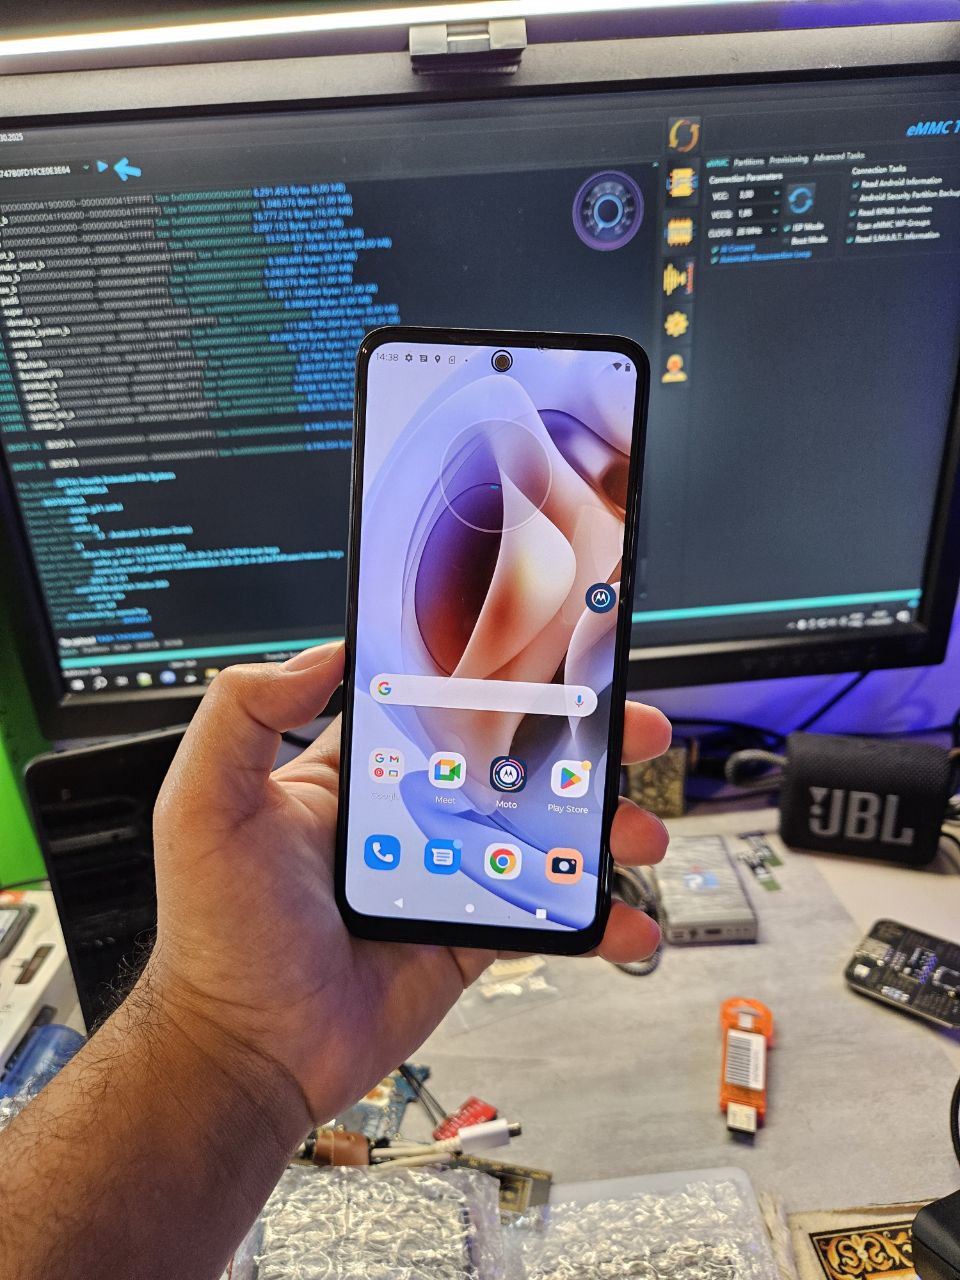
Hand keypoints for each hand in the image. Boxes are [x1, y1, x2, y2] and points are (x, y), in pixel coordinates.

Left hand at [147, 643, 670, 1139]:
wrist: (248, 1053)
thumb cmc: (217, 933)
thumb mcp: (206, 804)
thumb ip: (245, 713)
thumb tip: (321, 651)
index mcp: (357, 774)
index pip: (437, 706)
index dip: (498, 680)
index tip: (551, 655)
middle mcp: (411, 815)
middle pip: (511, 761)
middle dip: (580, 742)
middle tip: (629, 730)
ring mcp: (448, 875)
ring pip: (544, 833)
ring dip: (602, 825)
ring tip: (639, 830)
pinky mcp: (471, 935)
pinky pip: (547, 916)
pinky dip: (598, 920)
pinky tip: (628, 924)